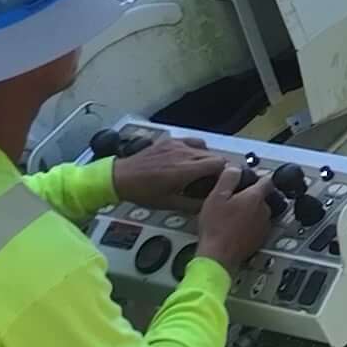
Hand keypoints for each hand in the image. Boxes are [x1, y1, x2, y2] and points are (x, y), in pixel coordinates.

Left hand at [109, 136, 224, 208]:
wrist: (121, 177)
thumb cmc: (143, 193)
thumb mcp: (169, 203)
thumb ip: (193, 205)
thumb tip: (210, 205)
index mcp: (186, 170)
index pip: (220, 163)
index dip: (225, 173)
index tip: (223, 182)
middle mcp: (184, 154)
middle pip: (215, 155)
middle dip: (217, 168)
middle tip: (211, 181)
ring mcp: (177, 145)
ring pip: (204, 148)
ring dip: (207, 159)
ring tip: (200, 171)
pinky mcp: (170, 140)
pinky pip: (192, 142)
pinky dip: (196, 150)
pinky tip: (189, 159)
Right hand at [194, 162, 275, 272]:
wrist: (218, 256)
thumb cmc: (216, 228)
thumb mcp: (216, 196)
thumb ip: (228, 178)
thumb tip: (235, 168)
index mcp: (255, 197)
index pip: (267, 180)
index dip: (258, 177)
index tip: (252, 178)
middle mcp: (264, 211)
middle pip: (262, 197)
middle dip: (250, 197)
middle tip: (233, 200)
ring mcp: (264, 226)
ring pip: (260, 212)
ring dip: (250, 212)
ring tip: (232, 216)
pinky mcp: (260, 239)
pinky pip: (258, 226)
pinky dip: (250, 225)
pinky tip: (235, 228)